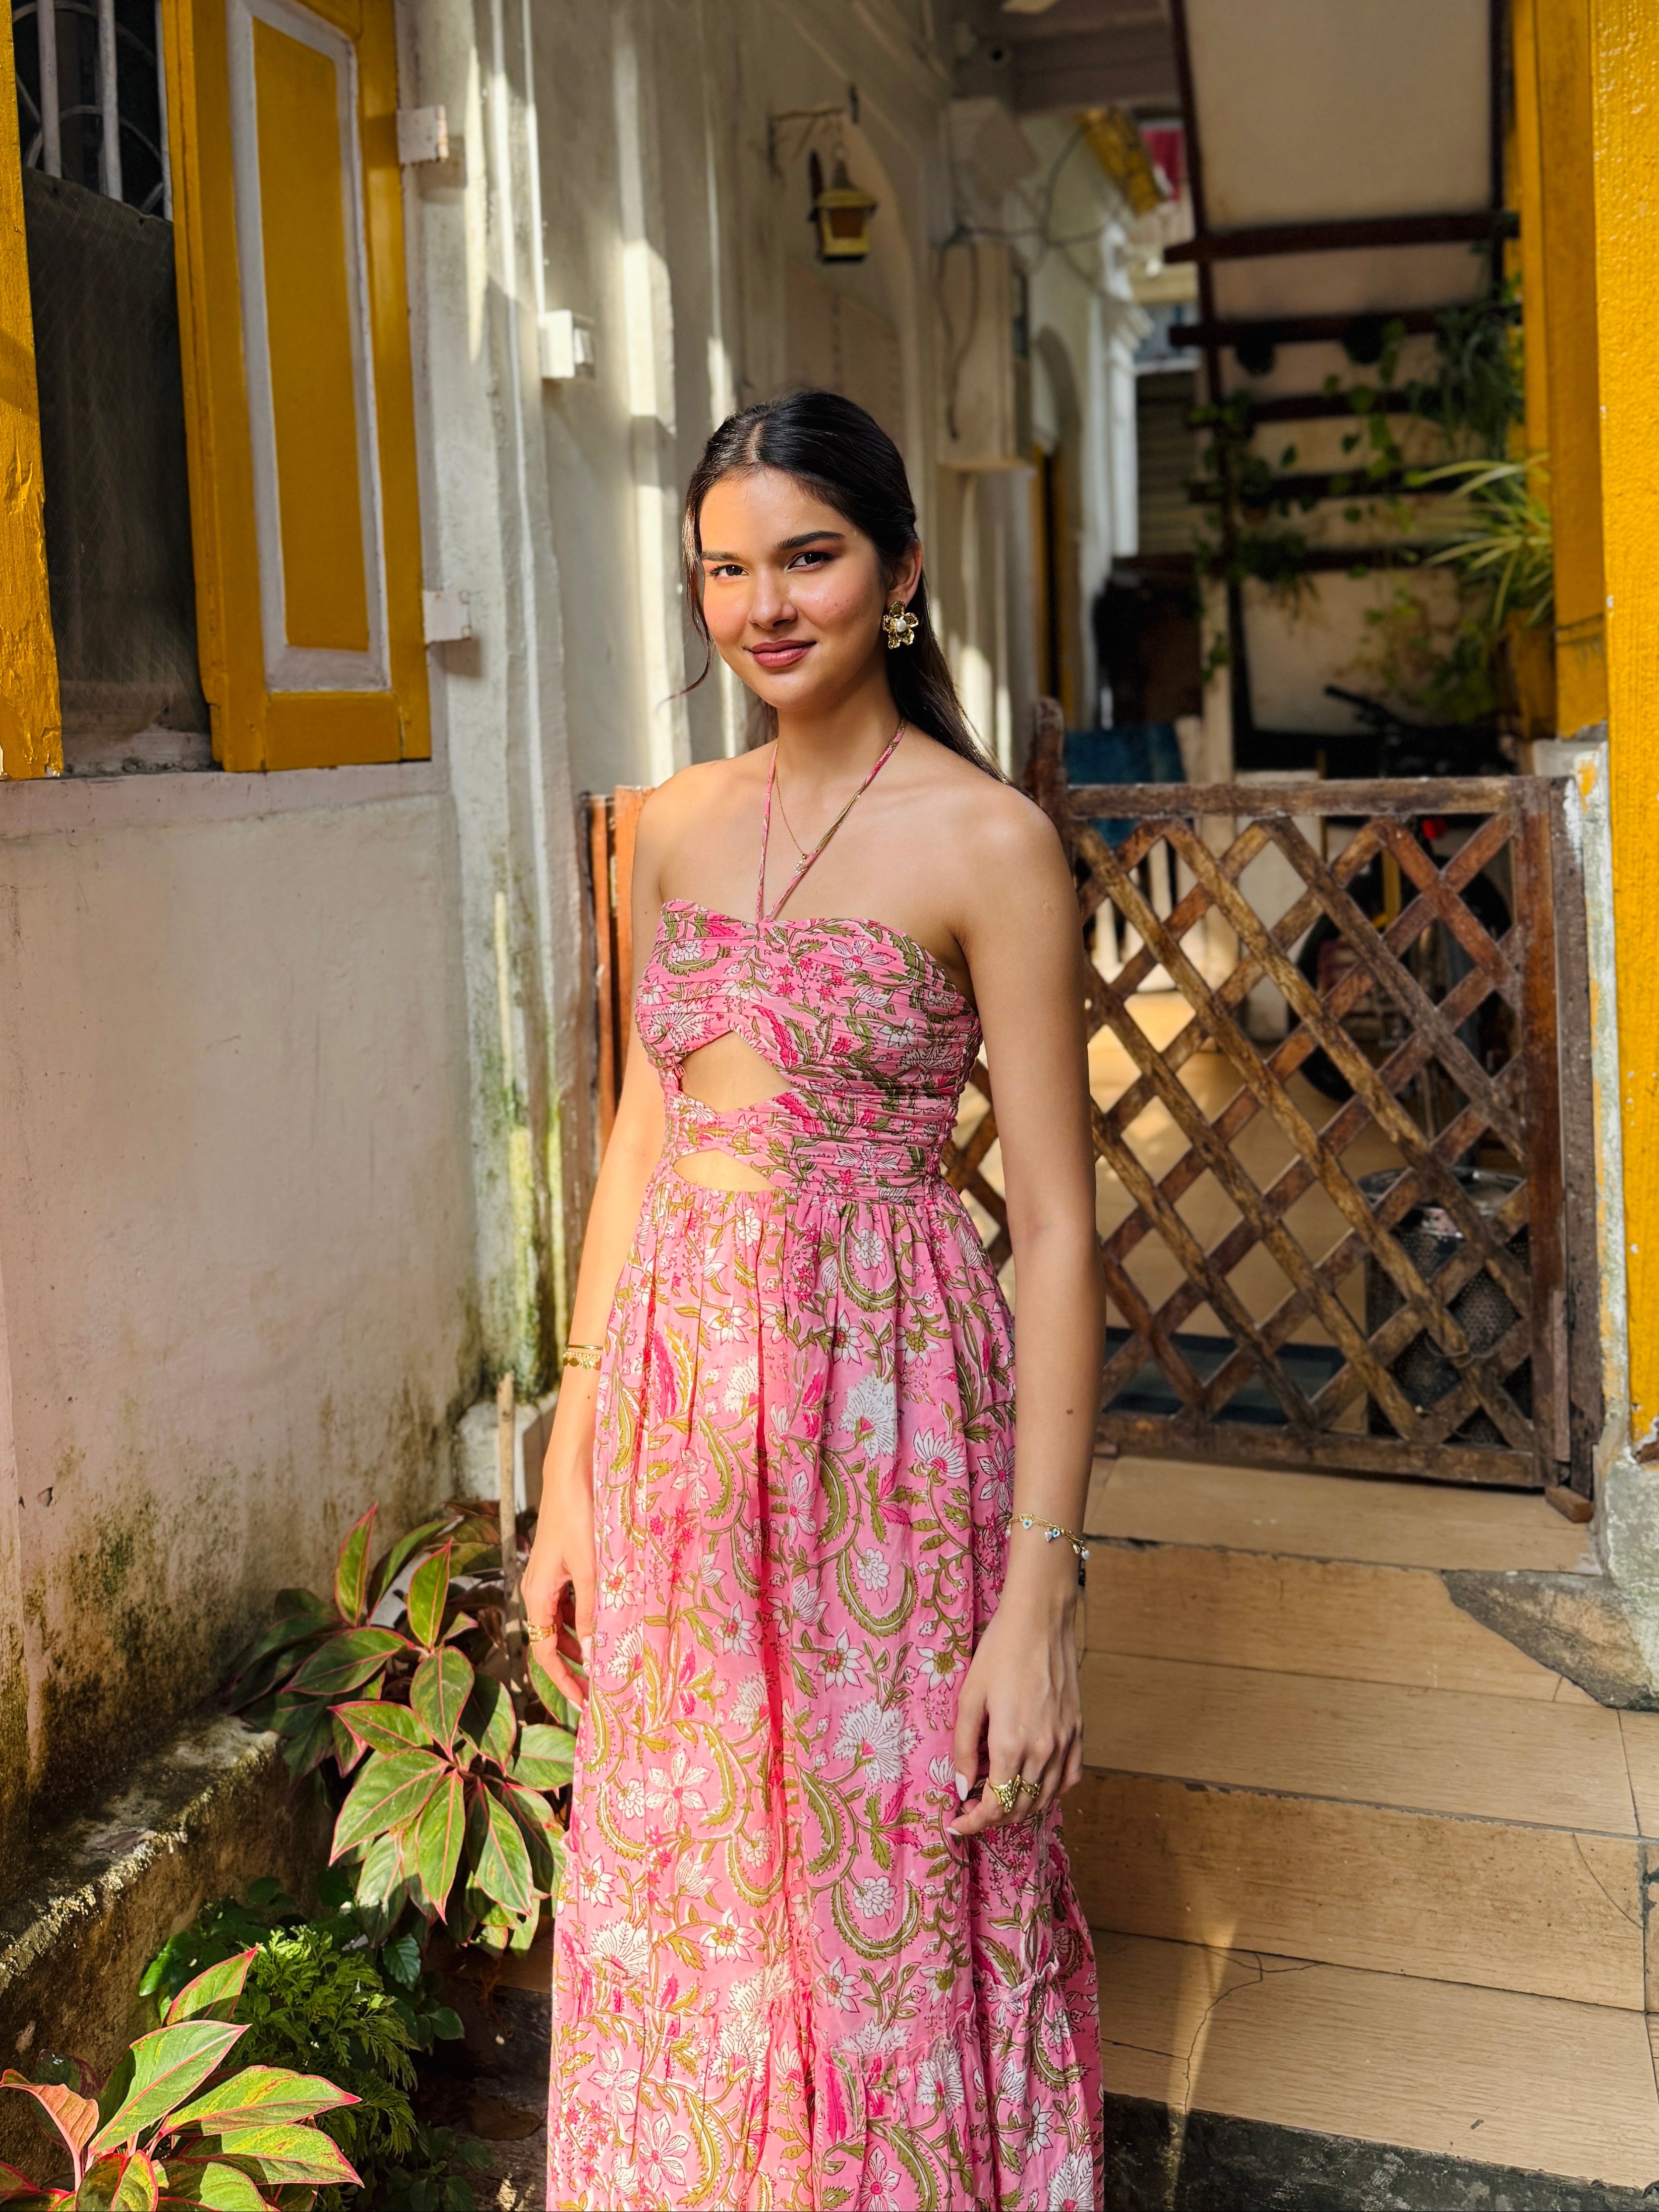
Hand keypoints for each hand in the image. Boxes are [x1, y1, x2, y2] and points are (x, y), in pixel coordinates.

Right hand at [521, 1443, 595, 1709]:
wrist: (573, 1474)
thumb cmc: (579, 1519)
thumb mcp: (590, 1572)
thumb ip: (590, 1614)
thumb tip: (591, 1655)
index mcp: (537, 1595)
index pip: (544, 1653)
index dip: (562, 1681)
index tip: (583, 1703)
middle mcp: (538, 1589)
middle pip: (552, 1640)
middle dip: (574, 1664)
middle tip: (601, 1686)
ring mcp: (549, 1576)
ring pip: (564, 1621)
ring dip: (582, 1640)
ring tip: (608, 1658)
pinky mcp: (562, 1562)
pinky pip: (571, 1600)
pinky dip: (587, 1616)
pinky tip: (608, 1620)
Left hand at [947, 1549, 1081, 1837]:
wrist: (1040, 1621)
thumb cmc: (999, 1653)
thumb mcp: (969, 1698)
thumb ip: (965, 1748)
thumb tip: (963, 1788)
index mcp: (1011, 1745)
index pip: (995, 1806)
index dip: (973, 1823)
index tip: (957, 1824)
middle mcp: (1043, 1751)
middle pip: (1020, 1807)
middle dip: (994, 1818)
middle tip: (972, 1811)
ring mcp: (1065, 1742)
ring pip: (1046, 1798)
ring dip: (1021, 1809)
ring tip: (999, 1802)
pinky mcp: (1079, 1730)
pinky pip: (1070, 1777)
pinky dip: (1052, 1792)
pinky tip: (1035, 1786)